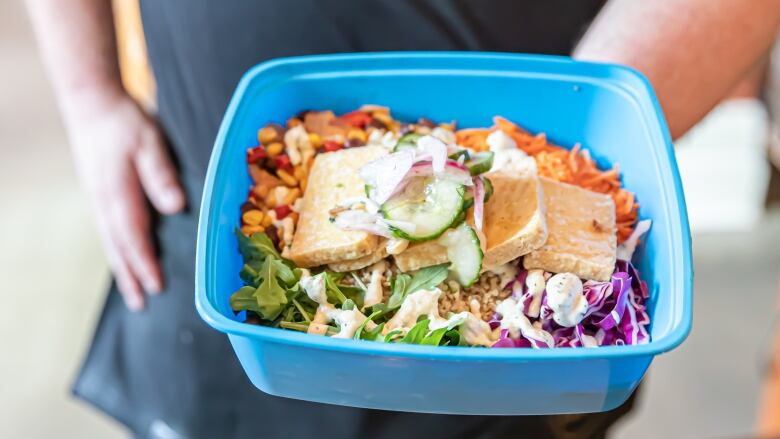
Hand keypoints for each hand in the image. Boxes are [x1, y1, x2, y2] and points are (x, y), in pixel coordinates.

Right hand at [65, 90, 184, 310]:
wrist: (91, 103)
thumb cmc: (124, 122)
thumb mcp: (149, 142)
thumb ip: (161, 175)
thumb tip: (175, 207)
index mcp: (118, 192)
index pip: (134, 235)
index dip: (145, 262)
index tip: (157, 286)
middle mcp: (104, 201)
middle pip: (118, 247)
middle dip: (131, 277)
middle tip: (142, 305)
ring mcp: (97, 198)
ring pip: (110, 242)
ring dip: (122, 268)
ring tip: (132, 293)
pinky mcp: (98, 194)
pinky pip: (107, 231)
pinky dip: (116, 251)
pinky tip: (123, 259)